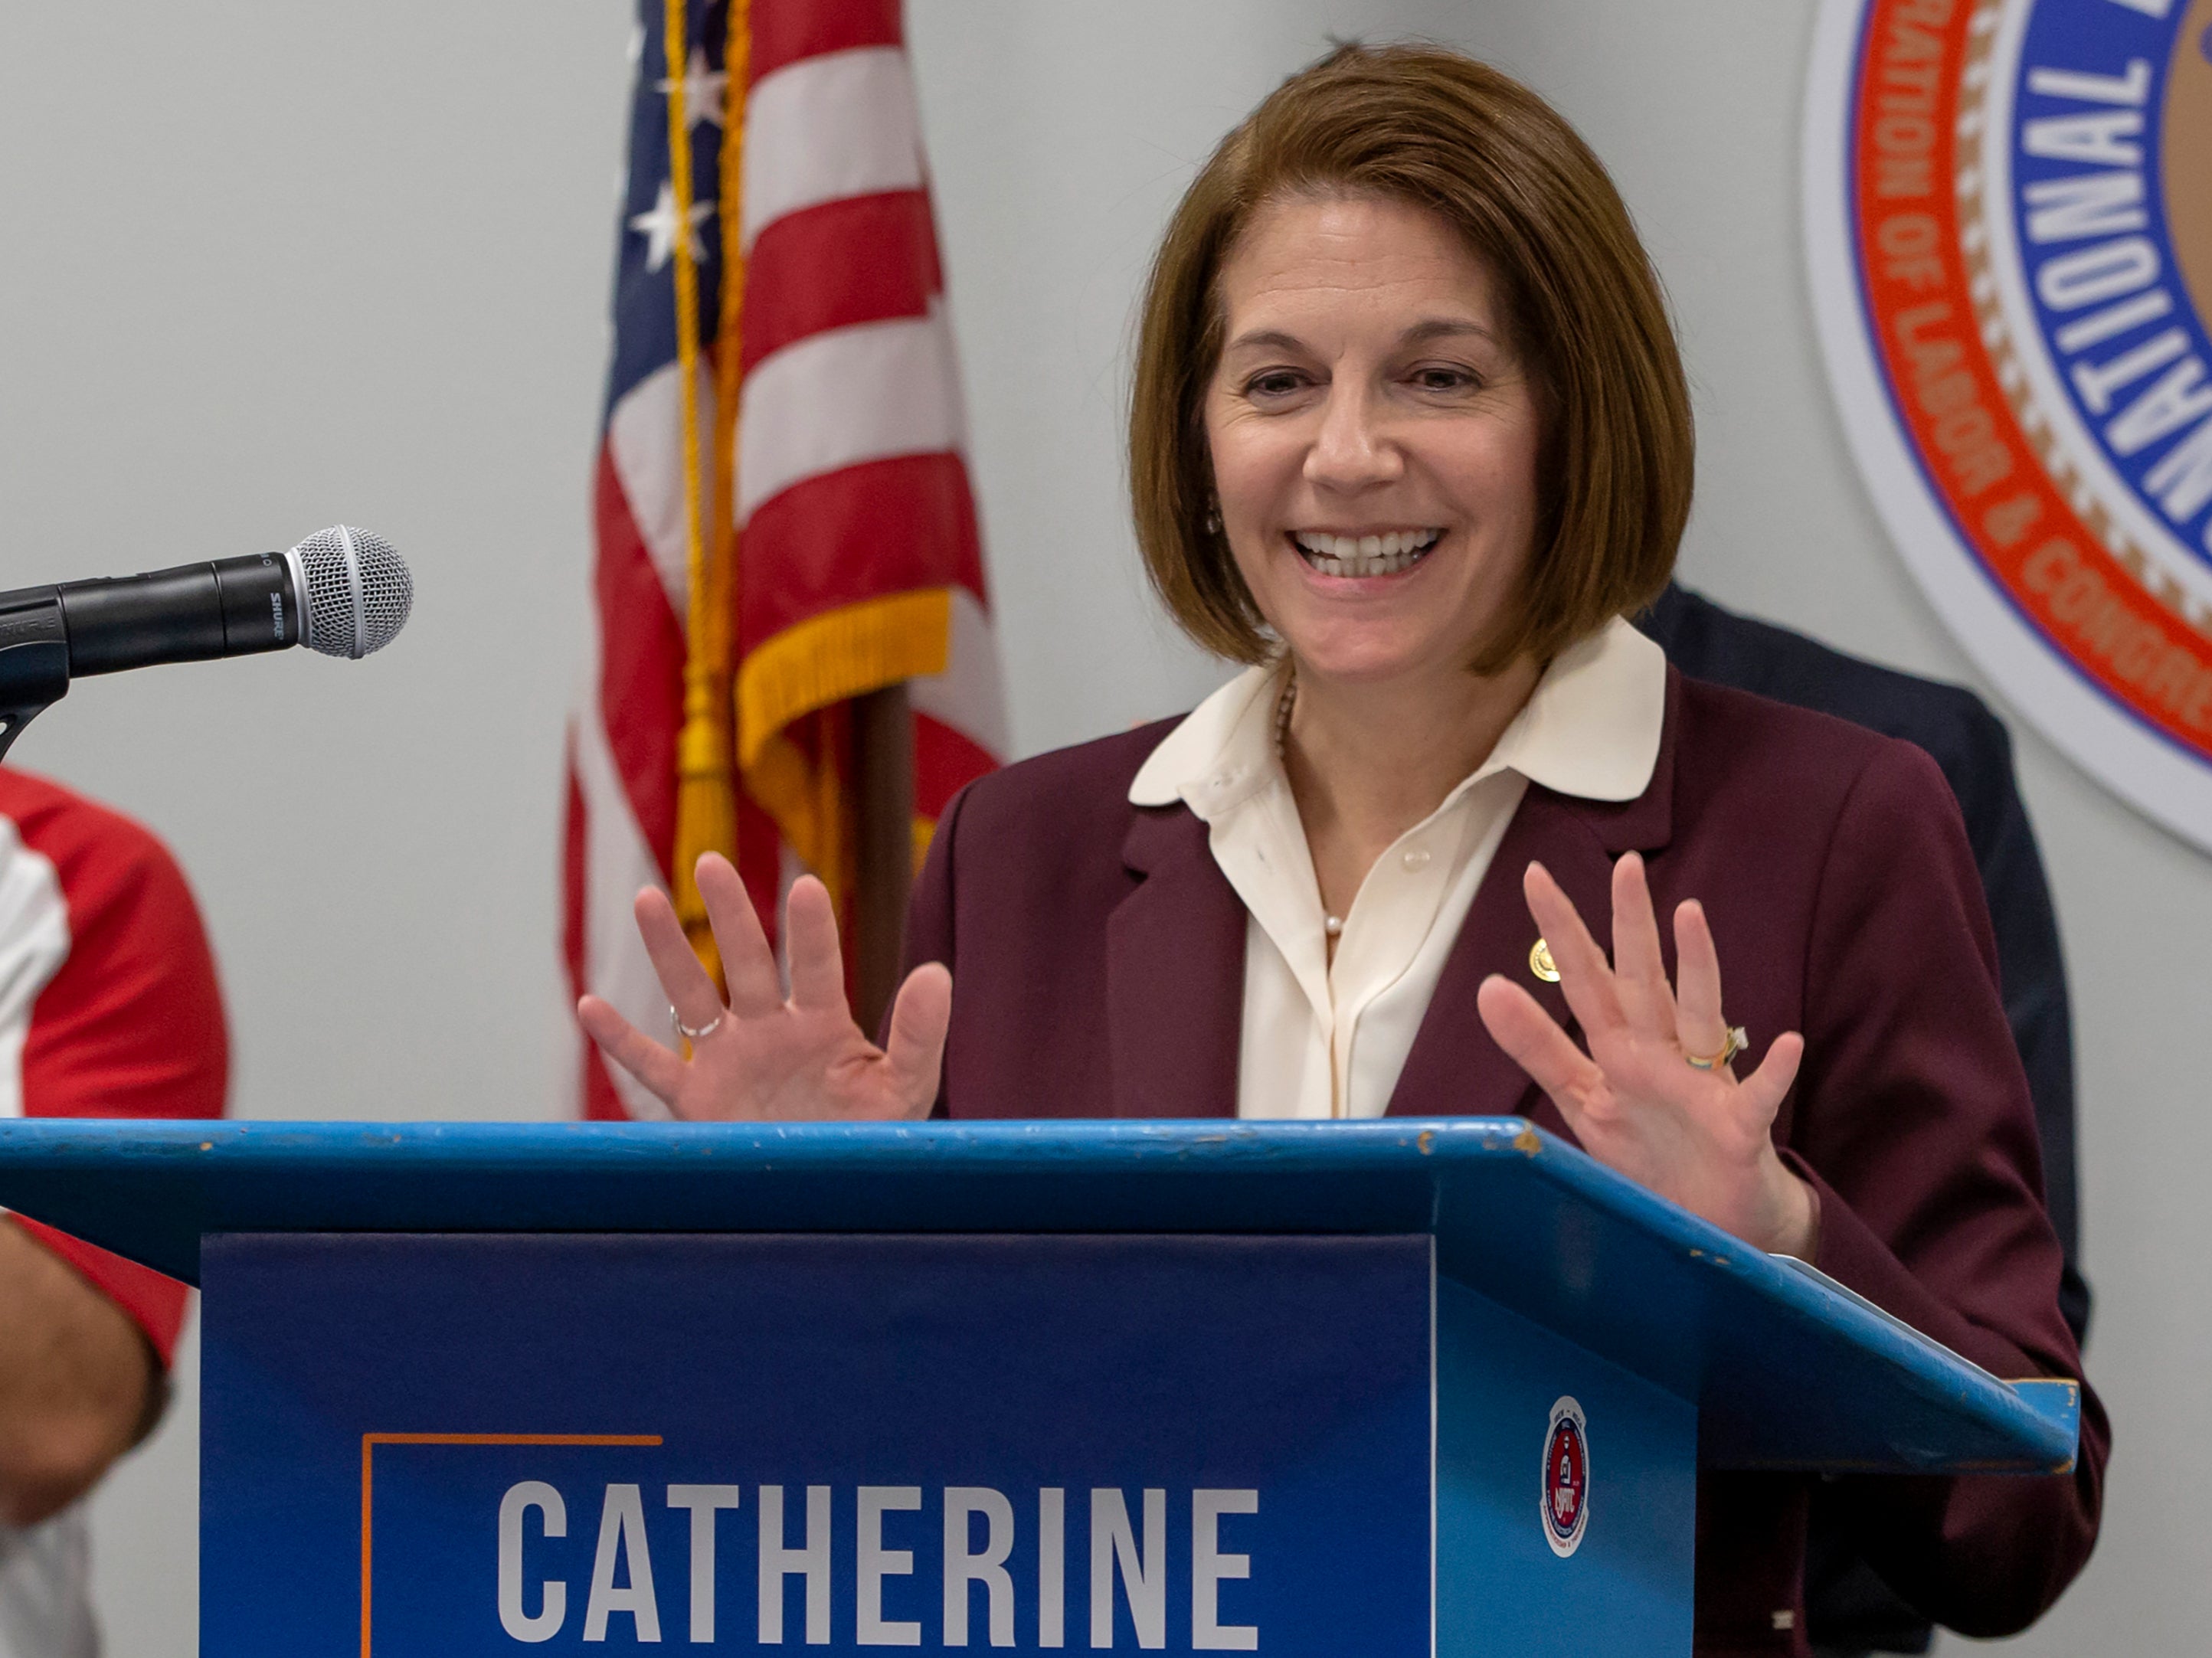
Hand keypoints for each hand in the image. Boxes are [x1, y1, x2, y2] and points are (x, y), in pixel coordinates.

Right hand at [577, 854, 950, 1121]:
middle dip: (730, 914)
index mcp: (824, 1023)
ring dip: (669, 951)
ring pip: (692, 996)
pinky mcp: (697, 1104)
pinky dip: (620, 1041)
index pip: (817, 966)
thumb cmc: (876, 1140)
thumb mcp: (905, 1089)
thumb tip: (937, 973)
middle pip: (746, 961)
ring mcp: (729, 1062)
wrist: (833, 1195)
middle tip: (712, 861)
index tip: (806, 887)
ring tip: (646, 897)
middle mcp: (771, 1030)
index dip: (810, 931)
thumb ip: (920, 1035)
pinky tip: (588, 1006)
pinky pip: (652, 1067)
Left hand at [1474, 852, 1815, 1256]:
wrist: (1710, 1220)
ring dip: (1698, 968)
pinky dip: (1773, 1071)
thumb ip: (1538, 1046)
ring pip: (1701, 1016)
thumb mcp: (1582, 1098)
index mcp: (1620, 1046)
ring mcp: (1704, 1084)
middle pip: (1642, 981)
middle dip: (1630, 925)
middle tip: (1624, 866)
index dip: (1561, 931)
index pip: (1584, 979)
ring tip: (1691, 916)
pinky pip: (1760, 1095)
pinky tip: (1785, 1043)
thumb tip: (1487, 987)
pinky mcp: (1740, 1126)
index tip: (1535, 875)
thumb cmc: (1650, 1151)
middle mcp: (1662, 1052)